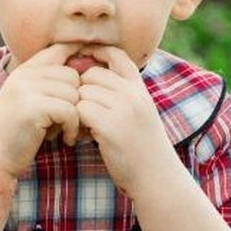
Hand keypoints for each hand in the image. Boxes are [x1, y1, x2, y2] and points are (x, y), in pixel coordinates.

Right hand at [0, 42, 83, 176]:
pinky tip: (66, 139)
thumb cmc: (15, 137)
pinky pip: (70, 110)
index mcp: (23, 70)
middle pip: (73, 75)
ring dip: (74, 117)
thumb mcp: (28, 103)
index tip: (80, 91)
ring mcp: (26, 90)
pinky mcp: (33, 108)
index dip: (78, 63)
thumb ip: (47, 85)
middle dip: (74, 101)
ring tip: (61, 132)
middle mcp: (24, 75)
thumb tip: (85, 64)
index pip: (61, 49)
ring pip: (74, 93)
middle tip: (65, 123)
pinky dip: (72, 128)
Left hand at [77, 46, 176, 194]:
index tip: (80, 64)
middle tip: (80, 115)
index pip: (116, 54)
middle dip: (80, 92)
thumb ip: (122, 96)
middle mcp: (133, 93)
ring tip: (82, 130)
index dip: (96, 54)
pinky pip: (80, 111)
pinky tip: (80, 139)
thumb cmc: (142, 150)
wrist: (155, 176)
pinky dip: (75, 125)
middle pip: (91, 74)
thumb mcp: (139, 114)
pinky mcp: (110, 126)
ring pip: (83, 93)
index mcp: (140, 88)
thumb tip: (93, 79)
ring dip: (76, 111)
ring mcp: (123, 108)